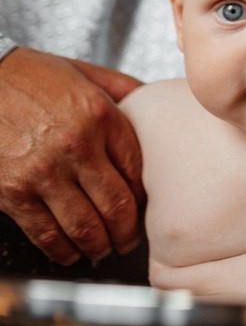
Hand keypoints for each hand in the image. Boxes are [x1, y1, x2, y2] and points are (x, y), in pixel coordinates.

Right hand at [0, 48, 142, 264]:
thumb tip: (152, 99)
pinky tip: (70, 253)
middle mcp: (77, 146)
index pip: (136, 168)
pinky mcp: (13, 192)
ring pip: (84, 226)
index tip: (145, 206)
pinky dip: (62, 251)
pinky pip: (45, 233)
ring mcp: (44, 172)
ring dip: (99, 247)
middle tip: (129, 241)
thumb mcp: (85, 72)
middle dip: (127, 231)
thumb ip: (121, 87)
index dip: (144, 195)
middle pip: (116, 204)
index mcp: (101, 115)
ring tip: (104, 251)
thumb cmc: (31, 77)